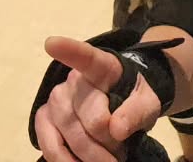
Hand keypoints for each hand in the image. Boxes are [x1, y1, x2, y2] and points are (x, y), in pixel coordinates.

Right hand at [34, 37, 163, 161]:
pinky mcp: (45, 118)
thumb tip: (116, 128)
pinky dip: (62, 159)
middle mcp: (75, 79)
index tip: (52, 44)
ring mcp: (56, 98)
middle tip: (119, 154)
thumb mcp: (147, 103)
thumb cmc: (133, 98)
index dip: (69, 50)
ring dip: (87, 156)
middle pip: (88, 116)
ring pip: (67, 133)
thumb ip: (136, 112)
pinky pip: (47, 142)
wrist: (122, 104)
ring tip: (106, 161)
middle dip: (107, 143)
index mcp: (103, 67)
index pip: (87, 57)